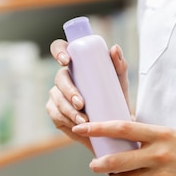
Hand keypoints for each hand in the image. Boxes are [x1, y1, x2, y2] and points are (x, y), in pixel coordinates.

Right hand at [46, 38, 131, 152]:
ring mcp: (57, 95)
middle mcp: (63, 77)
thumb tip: (114, 49)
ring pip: (57, 100)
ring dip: (69, 111)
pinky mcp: (55, 112)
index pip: (60, 49)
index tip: (66, 61)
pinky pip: (57, 116)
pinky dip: (67, 121)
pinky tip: (76, 126)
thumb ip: (120, 64)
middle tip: (81, 103)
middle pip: (60, 79)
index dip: (58, 52)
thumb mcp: (120, 81)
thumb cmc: (115, 96)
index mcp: (76, 64)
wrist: (115, 123)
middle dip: (69, 91)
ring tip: (84, 120)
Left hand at [72, 120, 175, 175]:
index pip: (122, 127)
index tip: (83, 126)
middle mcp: (159, 153)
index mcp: (162, 133)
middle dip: (100, 163)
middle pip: (117, 158)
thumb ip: (154, 137)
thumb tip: (128, 135)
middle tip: (94, 164)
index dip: (98, 128)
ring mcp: (163, 174)